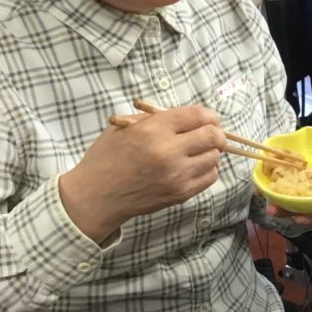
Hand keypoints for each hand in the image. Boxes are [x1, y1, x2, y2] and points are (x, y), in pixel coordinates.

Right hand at [59, 106, 226, 241]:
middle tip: (209, 134)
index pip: (198, 116)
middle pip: (213, 137)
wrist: (96, 196)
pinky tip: (192, 167)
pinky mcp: (181, 194)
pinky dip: (206, 169)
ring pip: (214, 158)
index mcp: (152, 130)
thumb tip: (187, 116)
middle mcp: (168, 152)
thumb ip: (156, 117)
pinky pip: (210, 177)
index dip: (208, 115)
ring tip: (196, 151)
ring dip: (210, 152)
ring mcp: (177, 175)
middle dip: (215, 132)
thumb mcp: (124, 126)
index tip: (208, 119)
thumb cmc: (106, 158)